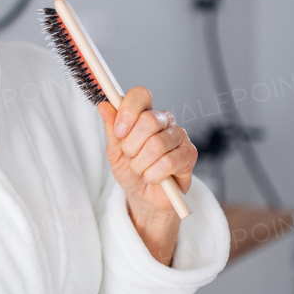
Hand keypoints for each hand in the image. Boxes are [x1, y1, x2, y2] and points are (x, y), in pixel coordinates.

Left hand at [97, 87, 196, 264]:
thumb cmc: (131, 171)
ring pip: (157, 145)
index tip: (119, 131)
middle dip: (131, 145)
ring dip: (141, 164)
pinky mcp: (189, 155)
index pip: (141, 95)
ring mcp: (180, 136)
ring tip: (141, 170)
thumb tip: (103, 106)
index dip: (128, 111)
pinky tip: (153, 177)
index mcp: (145, 113)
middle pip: (148, 121)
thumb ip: (112, 128)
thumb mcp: (115, 151)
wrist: (144, 197)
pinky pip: (168, 163)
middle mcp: (165, 120)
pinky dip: (153, 175)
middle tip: (129, 157)